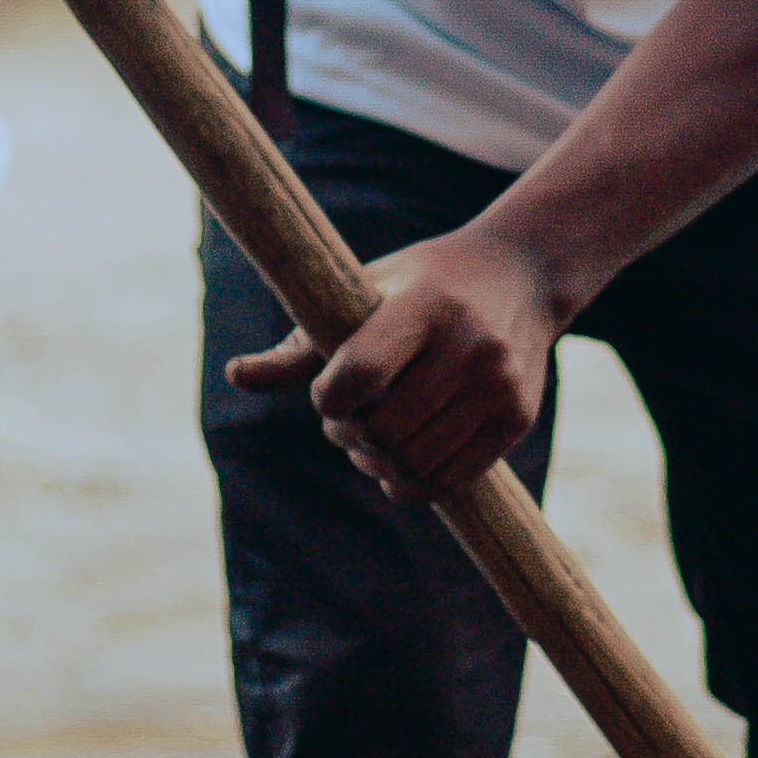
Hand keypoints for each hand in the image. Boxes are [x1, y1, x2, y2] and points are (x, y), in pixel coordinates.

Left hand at [226, 225, 563, 500]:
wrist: (521, 274)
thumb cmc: (422, 284)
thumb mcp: (366, 292)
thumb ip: (303, 344)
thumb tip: (236, 376)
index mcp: (423, 304)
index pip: (360, 375)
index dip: (329, 399)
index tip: (328, 393)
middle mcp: (468, 344)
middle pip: (385, 429)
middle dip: (350, 436)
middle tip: (345, 424)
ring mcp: (498, 383)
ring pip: (416, 462)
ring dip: (379, 464)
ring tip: (371, 443)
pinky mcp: (517, 417)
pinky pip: (452, 478)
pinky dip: (415, 484)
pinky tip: (401, 463)